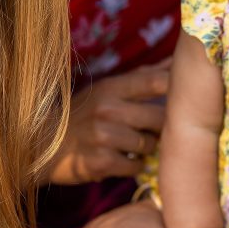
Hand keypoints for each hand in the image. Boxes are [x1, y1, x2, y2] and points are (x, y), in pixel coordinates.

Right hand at [45, 60, 169, 184]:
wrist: (39, 146)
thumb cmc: (81, 115)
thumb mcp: (106, 90)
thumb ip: (141, 77)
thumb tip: (174, 62)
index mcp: (111, 88)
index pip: (155, 81)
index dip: (177, 86)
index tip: (189, 93)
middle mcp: (108, 109)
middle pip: (160, 117)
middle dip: (161, 127)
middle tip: (152, 130)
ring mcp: (104, 137)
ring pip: (149, 144)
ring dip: (146, 148)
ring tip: (133, 145)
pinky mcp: (101, 162)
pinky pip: (136, 166)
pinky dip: (134, 165)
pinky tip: (123, 159)